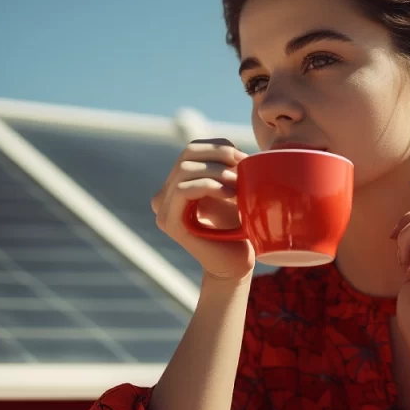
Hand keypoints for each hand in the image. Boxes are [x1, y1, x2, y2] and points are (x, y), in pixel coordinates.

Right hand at [150, 138, 254, 281]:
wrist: (236, 263)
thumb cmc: (238, 227)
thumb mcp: (232, 189)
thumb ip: (226, 167)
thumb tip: (233, 148)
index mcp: (177, 183)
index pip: (193, 147)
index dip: (220, 146)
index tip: (245, 159)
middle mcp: (165, 193)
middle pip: (187, 153)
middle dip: (220, 154)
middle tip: (244, 167)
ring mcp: (163, 208)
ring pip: (185, 169)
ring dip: (217, 172)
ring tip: (239, 185)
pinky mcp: (169, 222)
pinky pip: (183, 190)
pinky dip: (210, 186)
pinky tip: (230, 194)